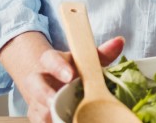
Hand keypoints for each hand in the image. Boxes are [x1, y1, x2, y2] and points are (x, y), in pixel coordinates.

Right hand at [0, 32, 124, 122]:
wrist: (50, 80)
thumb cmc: (72, 69)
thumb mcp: (84, 60)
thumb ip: (101, 53)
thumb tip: (120, 42)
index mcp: (50, 62)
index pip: (50, 60)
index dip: (59, 67)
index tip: (70, 75)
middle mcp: (38, 81)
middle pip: (37, 88)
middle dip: (46, 96)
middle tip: (56, 102)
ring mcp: (35, 101)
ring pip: (38, 110)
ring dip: (50, 115)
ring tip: (68, 119)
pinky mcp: (36, 116)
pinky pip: (41, 122)